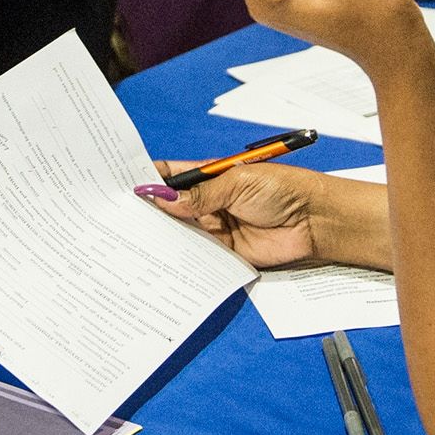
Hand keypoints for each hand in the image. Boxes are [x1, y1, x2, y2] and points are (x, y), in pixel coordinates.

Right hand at [141, 160, 377, 270]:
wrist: (314, 220)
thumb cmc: (282, 189)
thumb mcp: (237, 183)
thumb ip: (200, 195)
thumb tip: (162, 199)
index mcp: (208, 177)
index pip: (171, 176)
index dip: (148, 179)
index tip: (120, 183)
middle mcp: (207, 203)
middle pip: (170, 207)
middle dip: (149, 211)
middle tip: (120, 216)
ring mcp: (215, 229)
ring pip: (180, 233)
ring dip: (162, 235)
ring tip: (133, 238)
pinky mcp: (224, 254)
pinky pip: (198, 256)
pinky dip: (182, 257)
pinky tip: (162, 259)